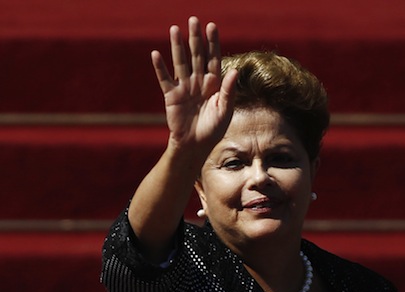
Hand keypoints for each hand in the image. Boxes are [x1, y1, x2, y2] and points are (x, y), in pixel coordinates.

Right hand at [151, 16, 237, 157]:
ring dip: (177, 46)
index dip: (213, 42)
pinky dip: (160, 67)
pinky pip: (165, 79)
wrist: (195, 145)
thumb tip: (235, 70)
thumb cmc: (213, 129)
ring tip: (175, 29)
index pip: (214, 58)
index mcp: (214, 83)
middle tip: (193, 19)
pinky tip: (156, 54)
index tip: (212, 26)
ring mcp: (184, 87)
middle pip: (197, 55)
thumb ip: (229, 90)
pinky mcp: (171, 96)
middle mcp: (199, 81)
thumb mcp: (225, 110)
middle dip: (195, 38)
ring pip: (181, 62)